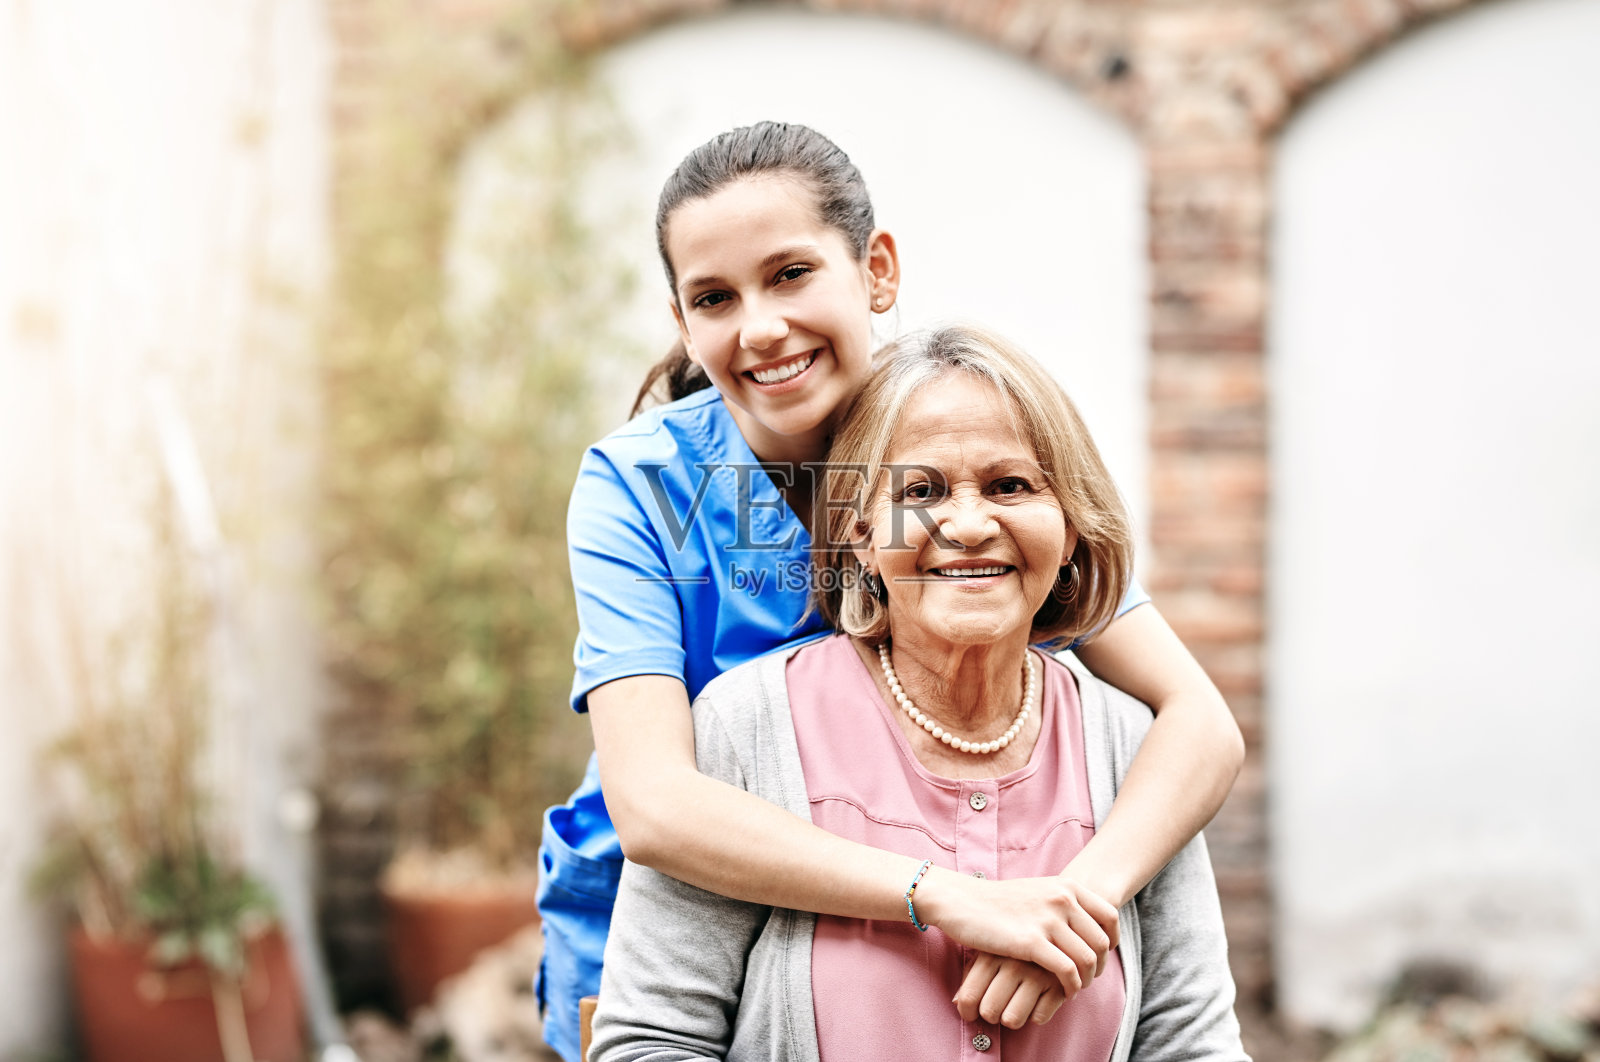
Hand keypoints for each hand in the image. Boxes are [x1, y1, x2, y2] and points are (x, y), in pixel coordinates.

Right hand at [912, 869, 1117, 994]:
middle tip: (1086, 977)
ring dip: (1085, 979)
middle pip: (1101, 942)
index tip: (1100, 956)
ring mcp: (1047, 919)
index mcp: (1066, 885)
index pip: (1109, 916)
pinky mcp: (1031, 942)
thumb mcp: (1037, 890)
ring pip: (1087, 959)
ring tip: (1074, 987)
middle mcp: (1062, 899)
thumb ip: (1062, 902)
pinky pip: (1066, 971)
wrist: (961, 901)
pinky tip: (1063, 991)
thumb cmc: (997, 901)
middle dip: (1098, 966)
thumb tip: (1085, 923)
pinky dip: (1070, 986)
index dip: (1111, 941)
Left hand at [954, 954, 1067, 1027]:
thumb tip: (955, 1002)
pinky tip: (1037, 1000)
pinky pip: (1038, 1018)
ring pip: (1012, 1019)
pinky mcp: (1059, 984)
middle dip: (991, 1016)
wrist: (1052, 935)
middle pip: (989, 1012)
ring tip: (1016, 1005)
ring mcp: (1038, 973)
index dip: (967, 1013)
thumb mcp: (986, 955)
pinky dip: (1036, 1015)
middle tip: (997, 1008)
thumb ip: (970, 977)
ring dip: (1012, 1018)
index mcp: (991, 954)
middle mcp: (1014, 962)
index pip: (969, 998)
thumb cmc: (1010, 951)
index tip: (971, 1014)